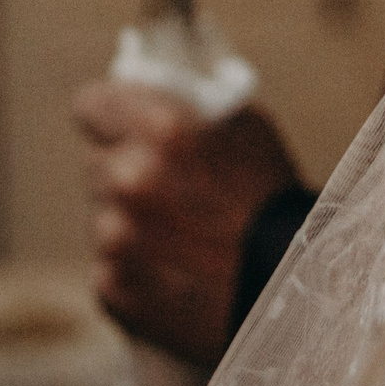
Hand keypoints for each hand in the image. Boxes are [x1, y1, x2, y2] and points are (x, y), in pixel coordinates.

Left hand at [73, 80, 302, 366]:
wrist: (293, 292)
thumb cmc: (274, 204)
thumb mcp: (245, 128)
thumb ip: (187, 107)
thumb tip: (151, 93)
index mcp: (160, 129)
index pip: (91, 105)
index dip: (108, 115)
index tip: (117, 126)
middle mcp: (128, 179)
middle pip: (98, 162)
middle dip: (126, 171)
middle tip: (169, 192)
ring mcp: (115, 238)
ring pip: (103, 216)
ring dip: (129, 222)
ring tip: (180, 239)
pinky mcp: (112, 287)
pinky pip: (109, 266)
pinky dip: (133, 269)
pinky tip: (174, 273)